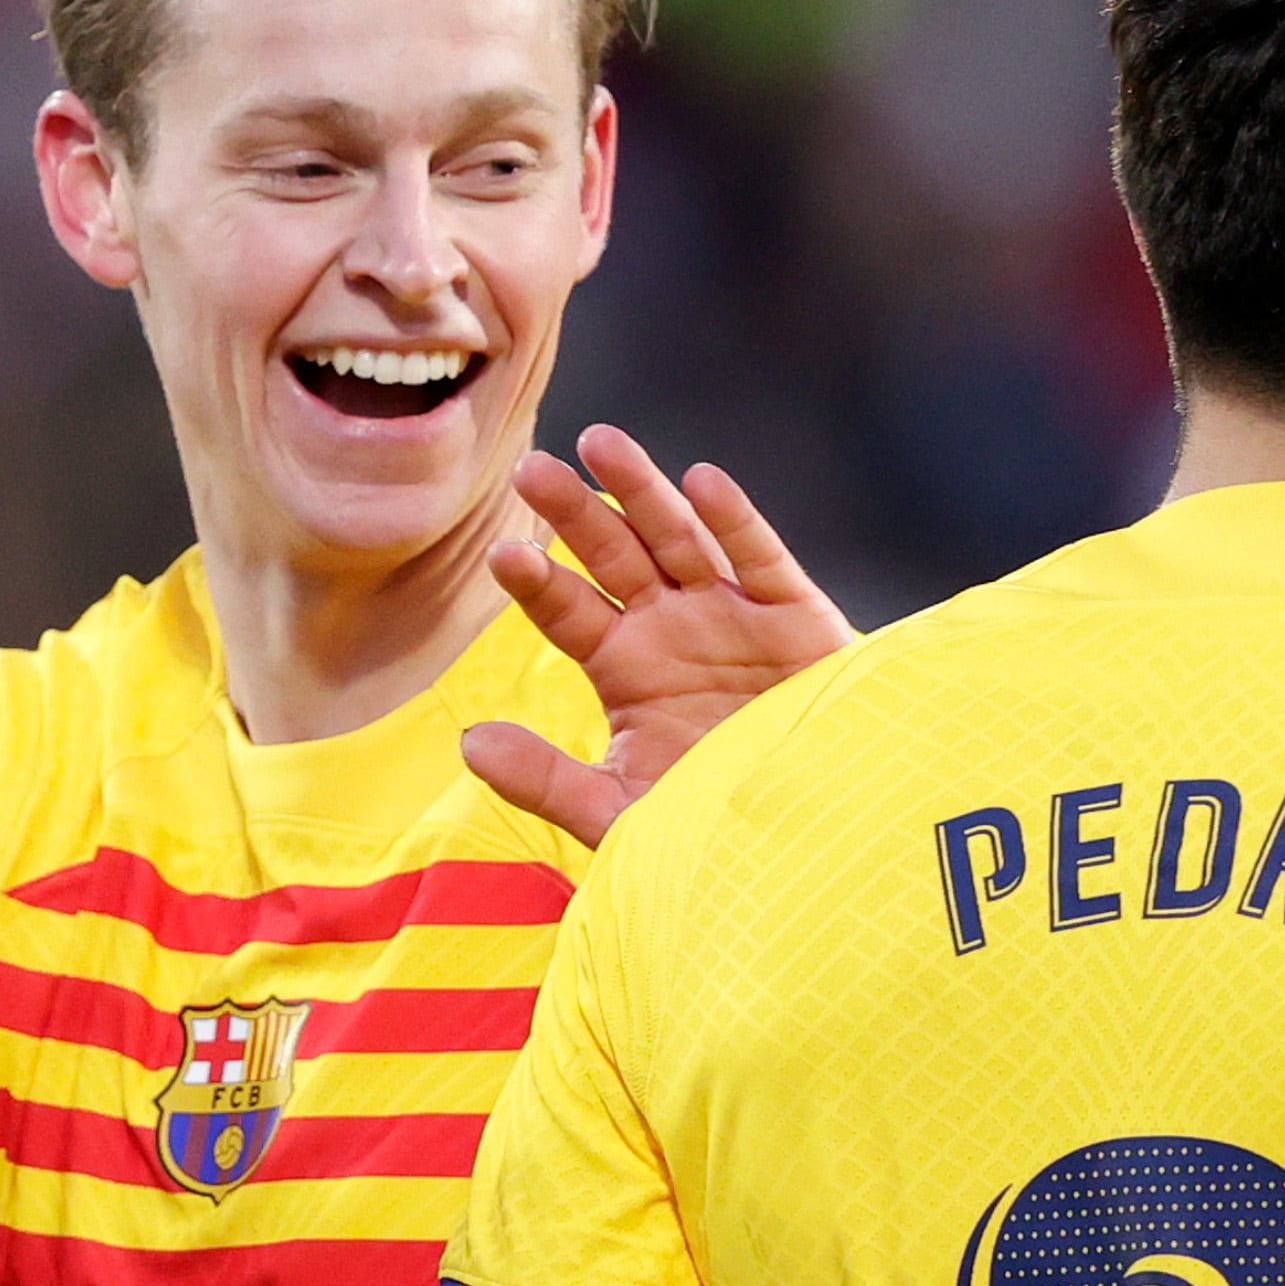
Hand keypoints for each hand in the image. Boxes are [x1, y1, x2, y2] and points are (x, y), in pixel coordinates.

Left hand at [465, 424, 855, 847]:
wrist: (814, 842)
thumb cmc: (716, 831)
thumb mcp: (620, 814)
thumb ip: (546, 780)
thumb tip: (469, 740)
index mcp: (624, 667)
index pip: (567, 612)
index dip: (538, 583)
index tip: (504, 555)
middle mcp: (671, 628)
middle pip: (611, 556)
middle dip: (573, 513)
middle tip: (531, 468)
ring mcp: (732, 614)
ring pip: (678, 539)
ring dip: (641, 492)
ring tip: (600, 443)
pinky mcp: (795, 618)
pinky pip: (760, 561)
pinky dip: (734, 523)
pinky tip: (701, 483)